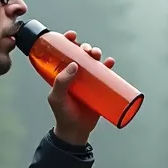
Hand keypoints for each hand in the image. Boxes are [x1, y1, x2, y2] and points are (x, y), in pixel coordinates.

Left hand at [48, 30, 113, 146]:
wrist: (76, 131)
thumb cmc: (63, 114)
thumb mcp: (57, 98)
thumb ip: (61, 82)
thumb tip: (73, 64)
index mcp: (61, 73)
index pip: (63, 52)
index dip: (67, 41)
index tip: (71, 36)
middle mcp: (75, 74)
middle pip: (80, 54)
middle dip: (84, 47)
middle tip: (86, 50)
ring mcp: (87, 80)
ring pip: (93, 61)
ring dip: (96, 53)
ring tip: (96, 55)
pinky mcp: (99, 88)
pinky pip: (105, 74)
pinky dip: (108, 66)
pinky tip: (110, 62)